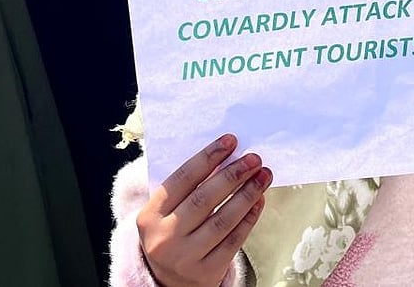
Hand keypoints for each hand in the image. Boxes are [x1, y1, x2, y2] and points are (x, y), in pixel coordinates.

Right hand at [136, 134, 271, 286]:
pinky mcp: (207, 272)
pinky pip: (234, 240)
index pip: (182, 179)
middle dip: (233, 174)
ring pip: (223, 220)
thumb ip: (187, 189)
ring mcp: (186, 257)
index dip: (208, 158)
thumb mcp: (165, 214)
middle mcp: (165, 237)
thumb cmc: (172, 236)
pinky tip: (259, 201)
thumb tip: (225, 157)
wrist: (168, 284)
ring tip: (263, 175)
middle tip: (254, 158)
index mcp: (150, 216)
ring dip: (247, 194)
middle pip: (204, 199)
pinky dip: (249, 218)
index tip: (230, 142)